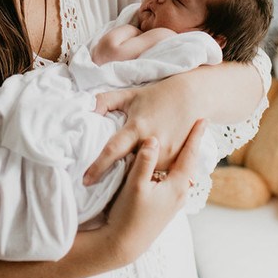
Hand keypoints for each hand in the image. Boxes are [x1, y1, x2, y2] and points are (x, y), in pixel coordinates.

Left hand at [83, 77, 197, 185]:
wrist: (192, 98)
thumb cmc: (156, 95)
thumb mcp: (129, 95)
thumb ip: (104, 101)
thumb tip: (86, 110)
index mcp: (136, 127)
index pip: (113, 150)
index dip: (98, 166)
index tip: (85, 181)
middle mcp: (151, 143)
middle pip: (127, 166)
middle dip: (117, 175)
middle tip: (104, 182)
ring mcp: (166, 154)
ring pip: (143, 171)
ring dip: (135, 172)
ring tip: (130, 171)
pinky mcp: (176, 160)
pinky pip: (157, 171)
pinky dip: (149, 170)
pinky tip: (146, 166)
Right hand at [101, 119, 206, 266]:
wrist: (124, 244)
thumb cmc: (129, 215)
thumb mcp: (135, 185)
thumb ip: (145, 161)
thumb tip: (153, 140)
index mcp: (177, 186)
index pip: (189, 155)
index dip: (196, 136)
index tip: (203, 119)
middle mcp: (180, 194)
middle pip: (190, 163)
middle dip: (193, 144)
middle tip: (197, 125)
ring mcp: (174, 201)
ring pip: (184, 172)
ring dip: (185, 155)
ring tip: (186, 140)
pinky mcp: (165, 206)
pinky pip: (176, 179)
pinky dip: (176, 166)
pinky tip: (170, 164)